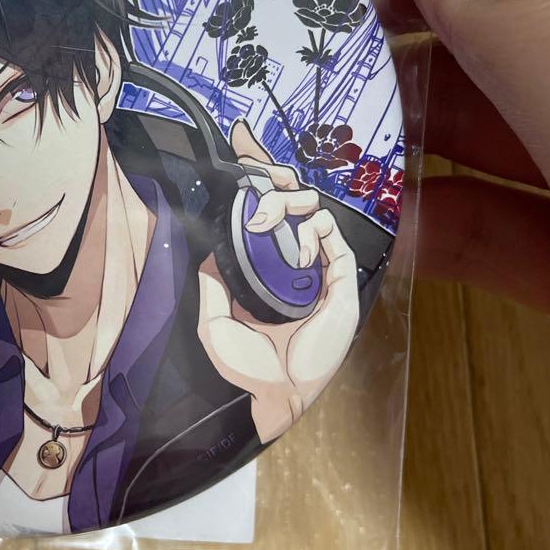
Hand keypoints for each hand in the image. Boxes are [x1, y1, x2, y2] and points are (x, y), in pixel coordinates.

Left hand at [196, 122, 358, 442]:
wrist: (275, 394)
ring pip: (314, 211)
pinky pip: (335, 241)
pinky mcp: (339, 284)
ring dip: (292, 206)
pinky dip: (315, 234)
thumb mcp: (213, 321)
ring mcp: (317, 271)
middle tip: (258, 197)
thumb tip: (209, 249)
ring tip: (271, 226)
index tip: (245, 154)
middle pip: (292, 201)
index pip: (266, 212)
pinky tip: (299, 255)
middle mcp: (291, 263)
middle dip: (275, 187)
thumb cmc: (245, 366)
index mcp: (263, 267)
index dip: (261, 182)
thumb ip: (211, 284)